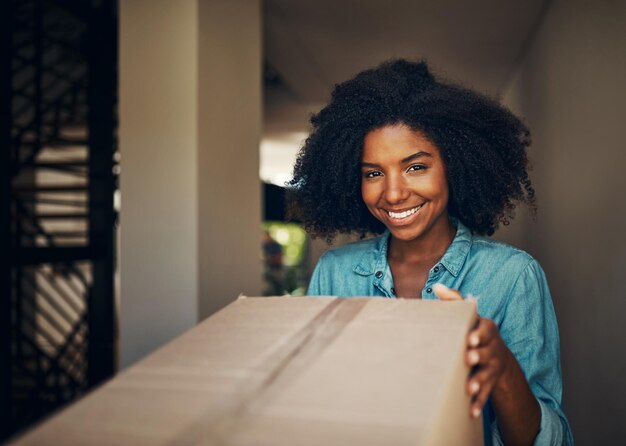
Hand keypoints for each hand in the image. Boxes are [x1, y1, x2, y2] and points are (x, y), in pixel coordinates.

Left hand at [432, 283, 514, 418]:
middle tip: (468, 358)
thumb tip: (437, 286)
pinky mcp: (490, 383)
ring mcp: (493, 367)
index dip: (478, 335)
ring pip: (487, 374)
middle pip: (487, 352)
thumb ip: (454, 300)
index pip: (486, 330)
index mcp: (487, 330)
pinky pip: (486, 393)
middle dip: (479, 355)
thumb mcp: (468, 315)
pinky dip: (479, 402)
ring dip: (479, 381)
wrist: (498, 356)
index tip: (469, 338)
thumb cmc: (474, 331)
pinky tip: (472, 411)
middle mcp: (493, 348)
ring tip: (469, 387)